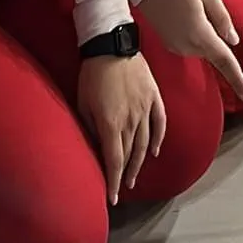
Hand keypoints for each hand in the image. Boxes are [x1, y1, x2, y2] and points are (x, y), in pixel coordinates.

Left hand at [76, 53, 164, 205]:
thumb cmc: (91, 75)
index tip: (112, 198)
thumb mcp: (83, 105)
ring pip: (145, 142)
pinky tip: (155, 151)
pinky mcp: (153, 96)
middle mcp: (131, 120)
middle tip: (122, 188)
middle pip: (130, 154)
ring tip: (134, 176)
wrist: (110, 44)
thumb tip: (95, 148)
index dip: (113, 182)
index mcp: (111, 124)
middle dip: (125, 174)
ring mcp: (145, 108)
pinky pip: (160, 122)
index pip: (114, 162)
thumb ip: (91, 129)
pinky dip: (158, 138)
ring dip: (139, 162)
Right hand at [137, 0, 242, 101]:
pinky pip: (189, 42)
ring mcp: (174, 44)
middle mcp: (186, 45)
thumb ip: (223, 18)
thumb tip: (233, 40)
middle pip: (212, 51)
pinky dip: (194, 31)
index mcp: (200, 34)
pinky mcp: (166, 40)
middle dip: (217, 36)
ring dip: (205, 32)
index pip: (224, 61)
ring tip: (194, 2)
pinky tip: (187, 10)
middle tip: (208, 5)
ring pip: (200, 46)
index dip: (238, 79)